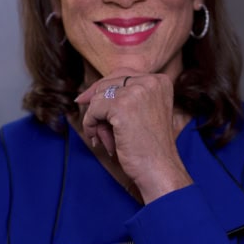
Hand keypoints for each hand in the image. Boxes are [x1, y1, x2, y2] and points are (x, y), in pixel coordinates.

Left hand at [75, 68, 192, 202]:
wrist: (159, 169)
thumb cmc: (149, 146)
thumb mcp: (142, 112)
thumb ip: (121, 97)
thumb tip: (83, 95)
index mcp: (160, 81)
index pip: (122, 74)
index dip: (103, 88)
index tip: (85, 99)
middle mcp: (151, 81)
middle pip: (108, 82)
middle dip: (99, 105)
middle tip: (99, 130)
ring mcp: (137, 91)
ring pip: (99, 96)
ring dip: (97, 119)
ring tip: (107, 139)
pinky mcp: (122, 105)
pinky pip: (93, 109)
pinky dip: (90, 124)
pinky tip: (98, 139)